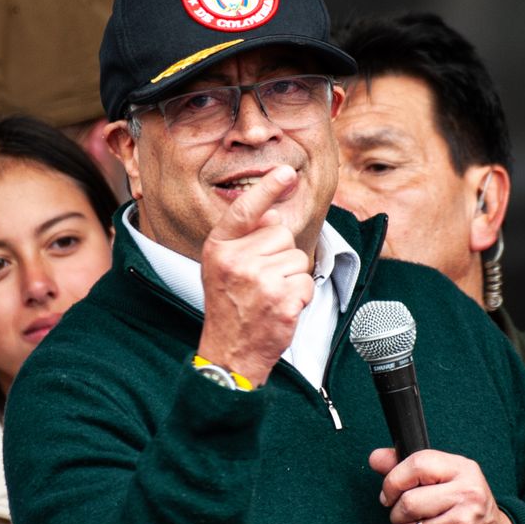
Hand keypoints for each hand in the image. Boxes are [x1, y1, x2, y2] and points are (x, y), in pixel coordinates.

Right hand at [197, 166, 314, 385]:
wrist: (230, 351)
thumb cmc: (230, 305)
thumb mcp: (222, 267)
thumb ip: (245, 239)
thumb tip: (274, 215)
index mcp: (219, 248)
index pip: (244, 210)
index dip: (267, 188)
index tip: (286, 172)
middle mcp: (236, 260)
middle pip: (281, 234)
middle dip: (279, 255)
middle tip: (261, 282)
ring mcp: (259, 280)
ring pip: (296, 258)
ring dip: (290, 278)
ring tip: (269, 296)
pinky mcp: (281, 299)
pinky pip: (305, 282)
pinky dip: (299, 297)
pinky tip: (280, 308)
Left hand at [369, 448, 514, 523]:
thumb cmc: (466, 509)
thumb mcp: (446, 479)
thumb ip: (409, 468)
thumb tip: (375, 458)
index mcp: (463, 471)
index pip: (418, 464)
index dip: (394, 481)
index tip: (390, 495)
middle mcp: (468, 497)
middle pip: (407, 504)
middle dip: (399, 516)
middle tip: (412, 520)